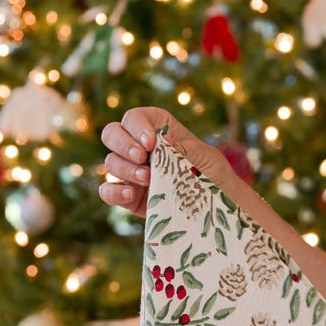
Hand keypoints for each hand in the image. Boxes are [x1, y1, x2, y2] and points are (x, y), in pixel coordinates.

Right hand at [98, 106, 230, 216]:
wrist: (218, 208)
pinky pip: (107, 191)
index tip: (150, 142)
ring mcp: (131, 173)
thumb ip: (183, 147)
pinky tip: (130, 194)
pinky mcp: (129, 197)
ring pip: (110, 162)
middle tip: (142, 158)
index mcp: (158, 130)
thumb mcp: (206, 157)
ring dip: (125, 169)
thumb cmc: (214, 176)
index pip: (135, 117)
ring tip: (149, 179)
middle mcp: (140, 148)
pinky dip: (112, 192)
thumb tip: (161, 139)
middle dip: (123, 144)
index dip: (137, 125)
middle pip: (112, 133)